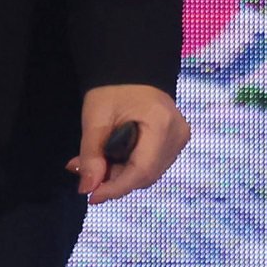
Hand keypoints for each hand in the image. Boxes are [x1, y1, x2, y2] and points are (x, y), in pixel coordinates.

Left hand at [71, 84, 187, 204]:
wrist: (130, 70)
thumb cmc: (112, 89)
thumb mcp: (95, 119)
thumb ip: (92, 155)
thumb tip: (87, 189)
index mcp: (162, 124)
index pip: (142, 170)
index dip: (116, 188)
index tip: (92, 196)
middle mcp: (178, 135)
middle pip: (146, 175)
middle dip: (115, 181)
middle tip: (87, 175)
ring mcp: (180, 139)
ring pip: (149, 173)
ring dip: (120, 175)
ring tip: (94, 165)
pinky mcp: (176, 141)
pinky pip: (152, 164)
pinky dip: (130, 167)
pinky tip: (110, 159)